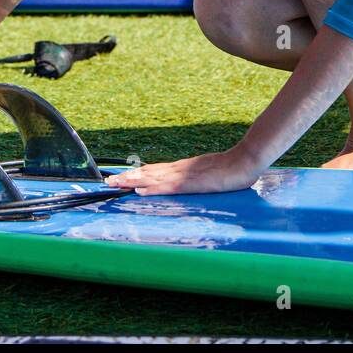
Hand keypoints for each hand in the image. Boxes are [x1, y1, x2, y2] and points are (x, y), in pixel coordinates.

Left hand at [104, 148, 262, 195]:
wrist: (244, 160)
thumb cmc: (231, 169)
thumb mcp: (209, 173)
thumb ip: (197, 177)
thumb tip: (189, 181)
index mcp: (182, 168)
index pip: (153, 170)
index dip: (136, 174)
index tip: (120, 176)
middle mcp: (179, 169)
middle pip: (147, 173)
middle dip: (127, 177)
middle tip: (107, 181)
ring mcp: (184, 175)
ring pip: (152, 178)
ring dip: (132, 181)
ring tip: (115, 184)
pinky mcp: (191, 184)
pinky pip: (167, 187)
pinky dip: (151, 189)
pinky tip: (139, 191)